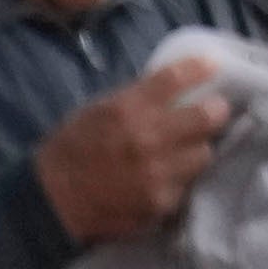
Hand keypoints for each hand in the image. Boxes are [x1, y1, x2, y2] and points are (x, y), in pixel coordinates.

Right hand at [34, 54, 247, 246]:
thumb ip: (135, 99)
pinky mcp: (161, 202)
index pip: (176, 79)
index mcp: (127, 109)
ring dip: (196, 150)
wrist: (53, 202)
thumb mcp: (97, 110)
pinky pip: (186, 185)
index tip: (212, 65)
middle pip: (208, 117)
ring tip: (184, 152)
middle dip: (214, 112)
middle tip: (212, 112)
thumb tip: (171, 88)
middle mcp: (148, 138)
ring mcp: (158, 173)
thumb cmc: (71, 150)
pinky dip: (179, 180)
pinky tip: (164, 179)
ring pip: (204, 154)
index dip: (200, 68)